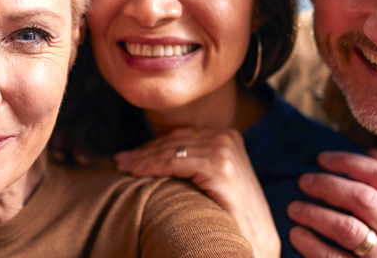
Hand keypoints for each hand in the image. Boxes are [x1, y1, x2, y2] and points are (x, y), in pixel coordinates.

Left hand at [115, 127, 280, 257]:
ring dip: (143, 158)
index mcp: (227, 136)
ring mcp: (224, 150)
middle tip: (120, 160)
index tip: (130, 156)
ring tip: (123, 167)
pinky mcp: (218, 167)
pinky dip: (152, 166)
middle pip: (174, 141)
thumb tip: (156, 154)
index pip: (181, 137)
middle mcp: (226, 138)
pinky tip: (136, 173)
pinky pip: (175, 162)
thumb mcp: (213, 178)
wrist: (256, 239)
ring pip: (171, 150)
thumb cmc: (231, 213)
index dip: (152, 146)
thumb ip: (194, 161)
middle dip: (144, 151)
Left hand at [287, 150, 376, 256]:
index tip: (321, 158)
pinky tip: (296, 234)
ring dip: (315, 214)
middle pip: (363, 198)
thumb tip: (372, 151)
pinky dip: (311, 244)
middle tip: (303, 182)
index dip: (347, 161)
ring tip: (293, 208)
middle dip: (328, 185)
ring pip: (348, 228)